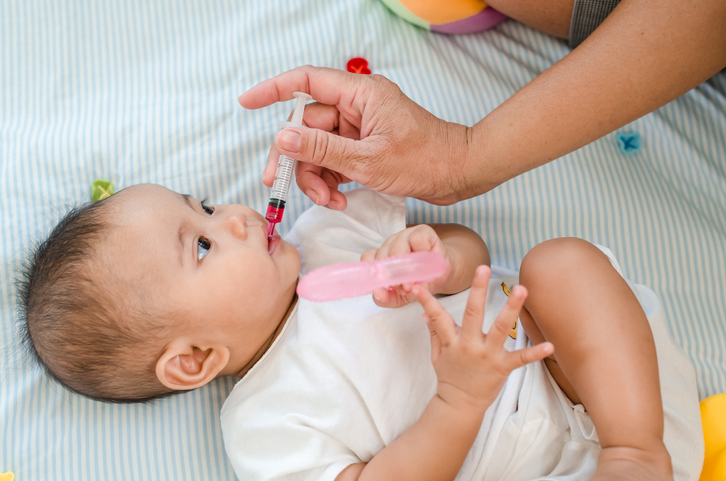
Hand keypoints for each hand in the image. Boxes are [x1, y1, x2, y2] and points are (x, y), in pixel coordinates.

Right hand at [239, 66, 471, 207]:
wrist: (459, 174)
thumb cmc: (425, 160)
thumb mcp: (368, 160)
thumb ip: (322, 149)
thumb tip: (282, 138)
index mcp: (359, 95)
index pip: (306, 82)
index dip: (273, 90)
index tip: (247, 102)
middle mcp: (357, 107)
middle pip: (306, 125)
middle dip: (295, 157)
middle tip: (279, 183)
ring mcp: (360, 129)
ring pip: (318, 148)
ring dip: (315, 177)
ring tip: (328, 201)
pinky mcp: (365, 148)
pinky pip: (334, 161)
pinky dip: (331, 182)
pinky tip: (339, 200)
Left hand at [360, 225, 454, 307]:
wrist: (442, 275)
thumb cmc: (419, 283)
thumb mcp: (401, 297)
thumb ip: (387, 298)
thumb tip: (378, 294)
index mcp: (381, 257)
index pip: (368, 259)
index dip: (375, 273)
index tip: (383, 287)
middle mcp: (390, 244)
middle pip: (383, 255)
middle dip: (393, 275)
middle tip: (405, 288)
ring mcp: (404, 236)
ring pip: (397, 247)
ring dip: (407, 267)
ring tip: (416, 279)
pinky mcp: (421, 231)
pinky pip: (417, 239)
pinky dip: (422, 252)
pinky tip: (427, 261)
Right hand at [413, 266, 553, 412]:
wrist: (460, 404)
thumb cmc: (449, 377)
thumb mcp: (437, 354)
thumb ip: (434, 332)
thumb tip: (425, 314)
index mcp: (452, 341)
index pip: (438, 316)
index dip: (427, 301)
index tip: (417, 286)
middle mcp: (470, 345)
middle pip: (473, 313)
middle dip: (478, 290)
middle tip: (483, 268)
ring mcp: (487, 355)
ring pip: (501, 328)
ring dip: (511, 308)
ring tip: (521, 289)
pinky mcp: (502, 367)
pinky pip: (521, 359)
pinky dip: (535, 352)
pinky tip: (550, 345)